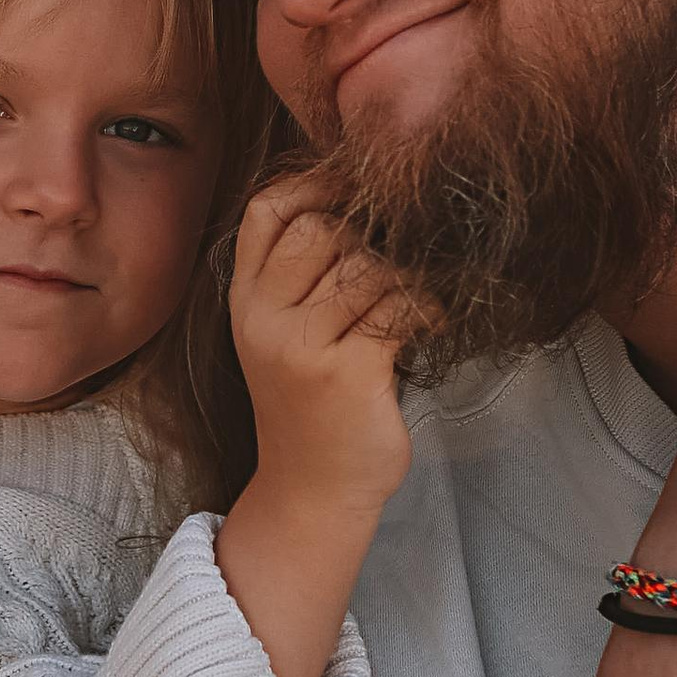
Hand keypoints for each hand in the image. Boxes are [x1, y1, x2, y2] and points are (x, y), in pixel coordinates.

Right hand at [229, 175, 420, 521]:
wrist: (313, 493)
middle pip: (319, 229)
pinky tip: (430, 324)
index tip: (356, 186)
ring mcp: (302, 346)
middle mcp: (264, 319)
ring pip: (365, 265)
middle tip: (395, 261)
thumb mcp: (282, 334)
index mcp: (245, 302)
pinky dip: (426, 307)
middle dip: (367, 235)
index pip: (266, 212)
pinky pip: (398, 307)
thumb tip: (366, 201)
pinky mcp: (348, 372)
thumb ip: (301, 276)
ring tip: (413, 299)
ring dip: (403, 275)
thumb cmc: (311, 405)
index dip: (312, 183)